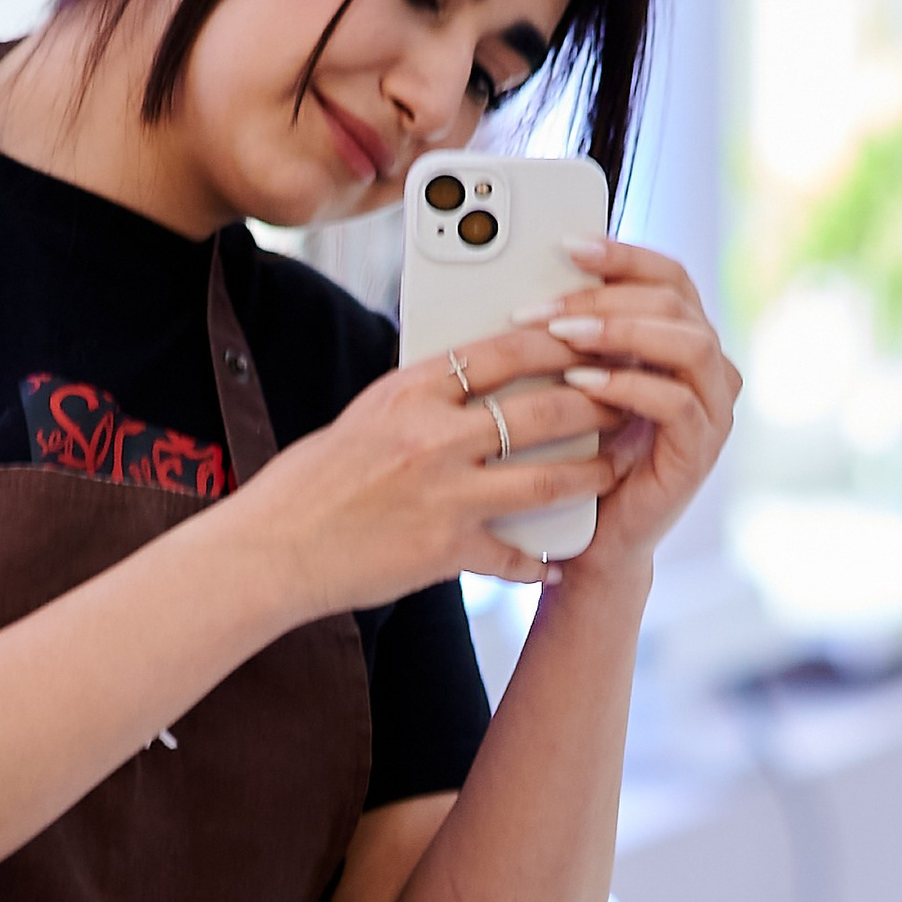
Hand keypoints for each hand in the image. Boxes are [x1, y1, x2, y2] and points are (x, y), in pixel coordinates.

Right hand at [232, 326, 618, 612]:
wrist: (273, 547)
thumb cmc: (311, 481)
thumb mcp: (365, 416)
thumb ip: (420, 397)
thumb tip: (467, 376)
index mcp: (410, 392)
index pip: (503, 352)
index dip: (559, 342)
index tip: (592, 337)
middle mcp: (433, 437)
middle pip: (541, 410)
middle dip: (596, 404)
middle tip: (628, 400)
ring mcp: (444, 495)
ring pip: (547, 480)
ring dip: (592, 476)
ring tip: (616, 472)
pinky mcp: (445, 550)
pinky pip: (513, 555)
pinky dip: (539, 562)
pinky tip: (558, 563)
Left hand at [538, 240, 740, 580]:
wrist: (589, 538)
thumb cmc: (578, 456)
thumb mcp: (577, 380)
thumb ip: (578, 334)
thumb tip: (537, 278)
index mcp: (683, 342)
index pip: (668, 276)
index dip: (623, 254)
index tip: (568, 244)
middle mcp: (710, 369)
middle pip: (675, 301)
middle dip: (607, 294)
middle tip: (546, 304)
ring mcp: (713, 410)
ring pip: (688, 343)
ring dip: (621, 331)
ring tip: (564, 334)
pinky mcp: (701, 451)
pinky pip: (676, 401)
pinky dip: (627, 385)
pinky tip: (582, 382)